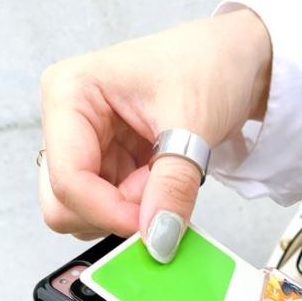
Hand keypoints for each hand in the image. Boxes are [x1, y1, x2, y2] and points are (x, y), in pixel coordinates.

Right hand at [39, 9, 271, 260]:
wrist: (237, 62)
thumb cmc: (209, 65)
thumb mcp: (192, 123)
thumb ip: (173, 185)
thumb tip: (159, 238)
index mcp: (70, 94)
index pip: (67, 178)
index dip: (108, 211)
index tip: (153, 225)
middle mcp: (70, 123)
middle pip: (64, 203)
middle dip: (114, 213)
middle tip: (160, 193)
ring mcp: (90, 148)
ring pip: (89, 213)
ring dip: (131, 212)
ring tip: (168, 175)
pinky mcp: (113, 165)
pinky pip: (115, 209)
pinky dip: (142, 209)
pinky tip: (166, 181)